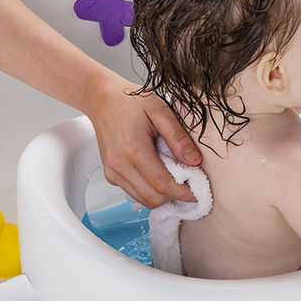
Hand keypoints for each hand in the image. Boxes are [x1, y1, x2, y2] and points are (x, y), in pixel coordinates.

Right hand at [86, 76, 200, 207]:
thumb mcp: (160, 110)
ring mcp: (113, 172)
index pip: (162, 184)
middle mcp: (119, 165)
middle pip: (153, 198)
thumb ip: (178, 137)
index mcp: (133, 149)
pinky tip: (158, 175)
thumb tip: (195, 161)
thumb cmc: (129, 102)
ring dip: (162, 196)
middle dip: (175, 197)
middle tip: (190, 186)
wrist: (102, 100)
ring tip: (175, 180)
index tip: (198, 191)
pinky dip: (150, 190)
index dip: (183, 192)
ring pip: (143, 200)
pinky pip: (134, 193)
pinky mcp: (111, 175)